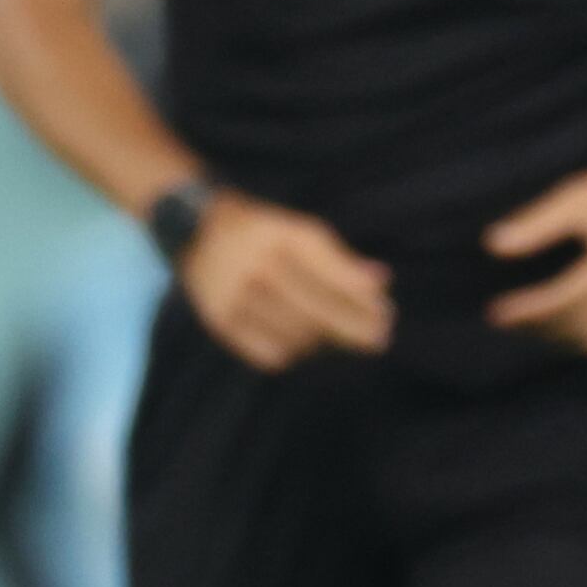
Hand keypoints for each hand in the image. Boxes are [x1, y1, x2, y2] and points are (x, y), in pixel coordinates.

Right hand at [179, 191, 394, 369]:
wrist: (199, 233)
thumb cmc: (266, 237)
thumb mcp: (302, 234)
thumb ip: (341, 261)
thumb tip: (382, 284)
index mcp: (287, 240)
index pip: (335, 278)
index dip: (364, 303)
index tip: (386, 318)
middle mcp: (263, 267)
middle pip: (320, 313)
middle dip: (354, 330)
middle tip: (379, 341)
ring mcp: (239, 296)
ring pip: (298, 338)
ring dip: (323, 342)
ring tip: (334, 337)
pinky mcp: (222, 320)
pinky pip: (271, 354)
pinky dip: (291, 353)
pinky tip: (301, 344)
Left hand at [482, 145, 586, 351]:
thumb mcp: (575, 197)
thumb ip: (536, 224)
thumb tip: (492, 245)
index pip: (570, 296)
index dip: (531, 310)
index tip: (497, 312)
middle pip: (582, 322)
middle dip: (539, 325)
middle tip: (502, 318)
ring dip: (558, 336)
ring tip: (525, 323)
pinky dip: (583, 339)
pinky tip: (555, 327)